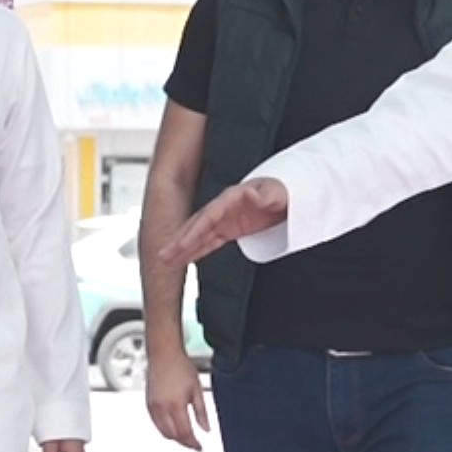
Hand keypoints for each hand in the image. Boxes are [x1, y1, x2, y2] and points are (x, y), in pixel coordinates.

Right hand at [145, 341, 211, 451]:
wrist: (163, 354)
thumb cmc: (182, 368)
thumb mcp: (197, 389)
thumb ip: (201, 412)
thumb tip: (206, 430)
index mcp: (176, 405)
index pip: (185, 433)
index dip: (193, 443)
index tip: (200, 448)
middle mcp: (162, 409)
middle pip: (173, 436)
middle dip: (184, 442)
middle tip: (194, 444)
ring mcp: (153, 407)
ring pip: (164, 432)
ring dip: (175, 437)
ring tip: (186, 436)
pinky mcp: (148, 404)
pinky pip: (157, 424)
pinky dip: (166, 429)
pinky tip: (175, 426)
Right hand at [154, 179, 287, 272]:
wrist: (289, 194)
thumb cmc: (282, 191)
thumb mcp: (276, 193)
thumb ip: (263, 195)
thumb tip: (250, 193)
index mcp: (230, 198)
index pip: (208, 216)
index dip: (194, 230)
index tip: (181, 243)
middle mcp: (222, 209)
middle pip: (196, 226)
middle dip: (179, 241)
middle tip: (162, 255)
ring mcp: (224, 220)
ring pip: (198, 236)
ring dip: (182, 248)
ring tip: (165, 261)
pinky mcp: (228, 230)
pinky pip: (208, 242)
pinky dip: (195, 251)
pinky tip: (183, 260)